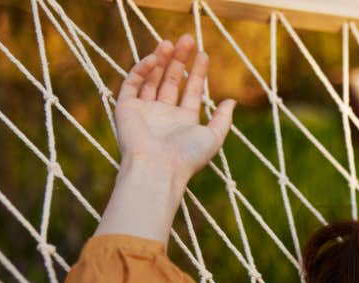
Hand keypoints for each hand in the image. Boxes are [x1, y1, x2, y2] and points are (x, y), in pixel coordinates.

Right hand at [115, 33, 234, 181]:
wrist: (158, 168)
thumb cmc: (187, 156)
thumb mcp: (213, 137)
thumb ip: (223, 119)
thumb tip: (232, 101)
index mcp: (183, 121)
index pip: (191, 90)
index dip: (197, 72)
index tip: (203, 54)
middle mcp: (163, 114)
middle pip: (172, 80)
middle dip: (179, 60)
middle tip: (187, 40)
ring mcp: (144, 111)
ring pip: (152, 79)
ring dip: (160, 60)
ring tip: (170, 42)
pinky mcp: (126, 108)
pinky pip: (132, 84)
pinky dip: (141, 70)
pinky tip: (153, 59)